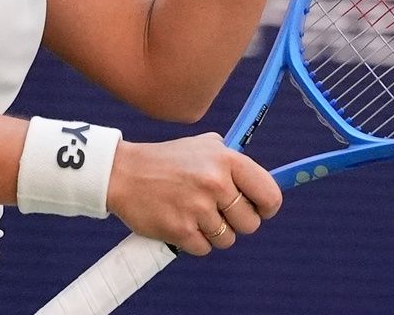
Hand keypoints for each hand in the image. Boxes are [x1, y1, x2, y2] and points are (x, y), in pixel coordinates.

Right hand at [106, 133, 282, 255]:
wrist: (124, 173)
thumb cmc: (167, 160)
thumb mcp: (204, 146)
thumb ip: (232, 160)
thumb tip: (258, 182)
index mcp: (226, 160)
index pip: (269, 194)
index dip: (267, 207)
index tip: (259, 209)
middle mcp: (215, 183)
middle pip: (250, 223)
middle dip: (237, 222)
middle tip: (218, 211)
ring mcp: (198, 208)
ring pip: (228, 239)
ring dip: (214, 232)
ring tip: (195, 214)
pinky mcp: (181, 230)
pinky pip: (205, 249)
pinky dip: (195, 241)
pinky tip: (183, 223)